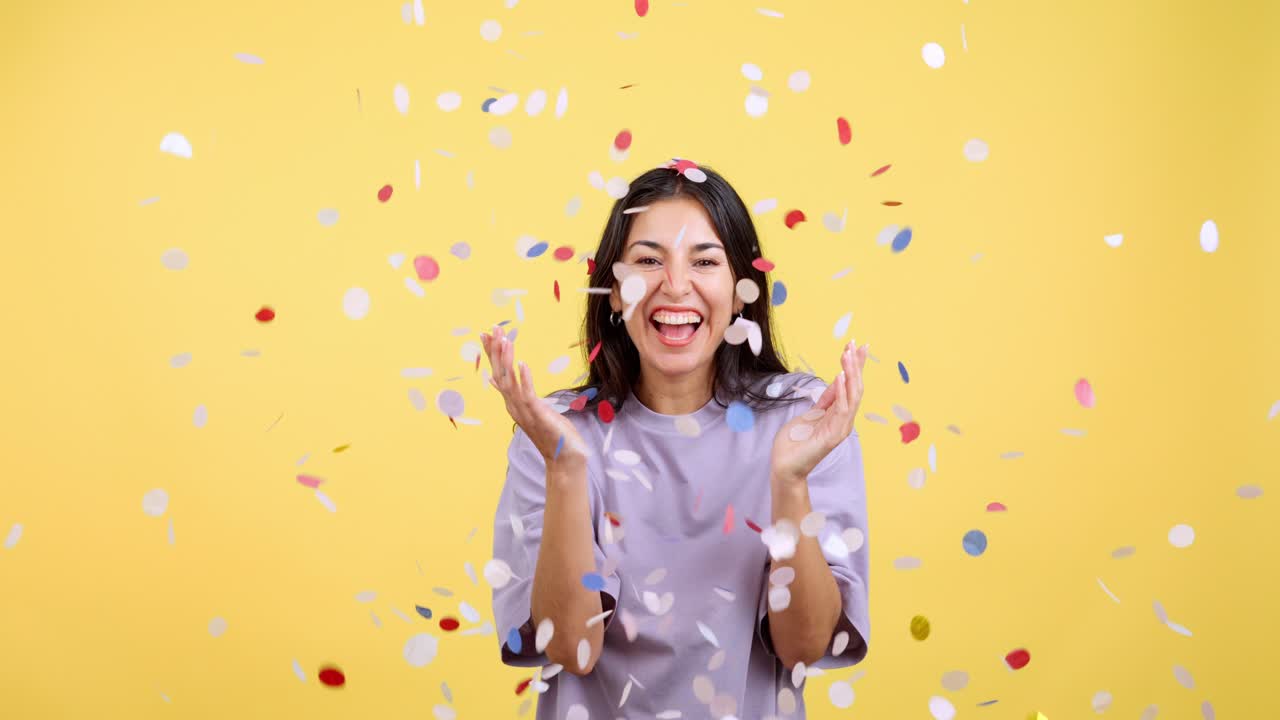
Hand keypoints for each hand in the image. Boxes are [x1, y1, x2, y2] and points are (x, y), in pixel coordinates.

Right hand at [481, 325, 588, 466]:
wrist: (564, 458)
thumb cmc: (550, 433)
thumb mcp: (530, 409)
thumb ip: (515, 393)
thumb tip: (497, 380)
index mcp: (512, 403)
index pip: (497, 373)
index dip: (491, 353)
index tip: (486, 334)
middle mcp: (513, 406)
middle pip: (499, 374)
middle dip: (495, 351)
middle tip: (492, 329)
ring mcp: (524, 411)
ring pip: (509, 382)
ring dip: (506, 360)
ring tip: (505, 340)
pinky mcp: (537, 415)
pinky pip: (527, 394)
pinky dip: (524, 378)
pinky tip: (522, 363)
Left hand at [771, 340, 867, 483]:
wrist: (785, 466)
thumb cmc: (795, 442)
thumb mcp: (811, 413)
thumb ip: (825, 400)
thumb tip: (837, 380)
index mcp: (839, 414)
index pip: (851, 385)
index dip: (855, 366)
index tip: (858, 346)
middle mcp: (844, 420)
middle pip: (856, 387)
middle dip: (856, 365)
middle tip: (856, 344)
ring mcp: (841, 428)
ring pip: (853, 395)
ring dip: (851, 373)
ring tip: (848, 354)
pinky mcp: (833, 435)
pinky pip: (842, 409)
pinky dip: (842, 391)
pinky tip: (841, 376)